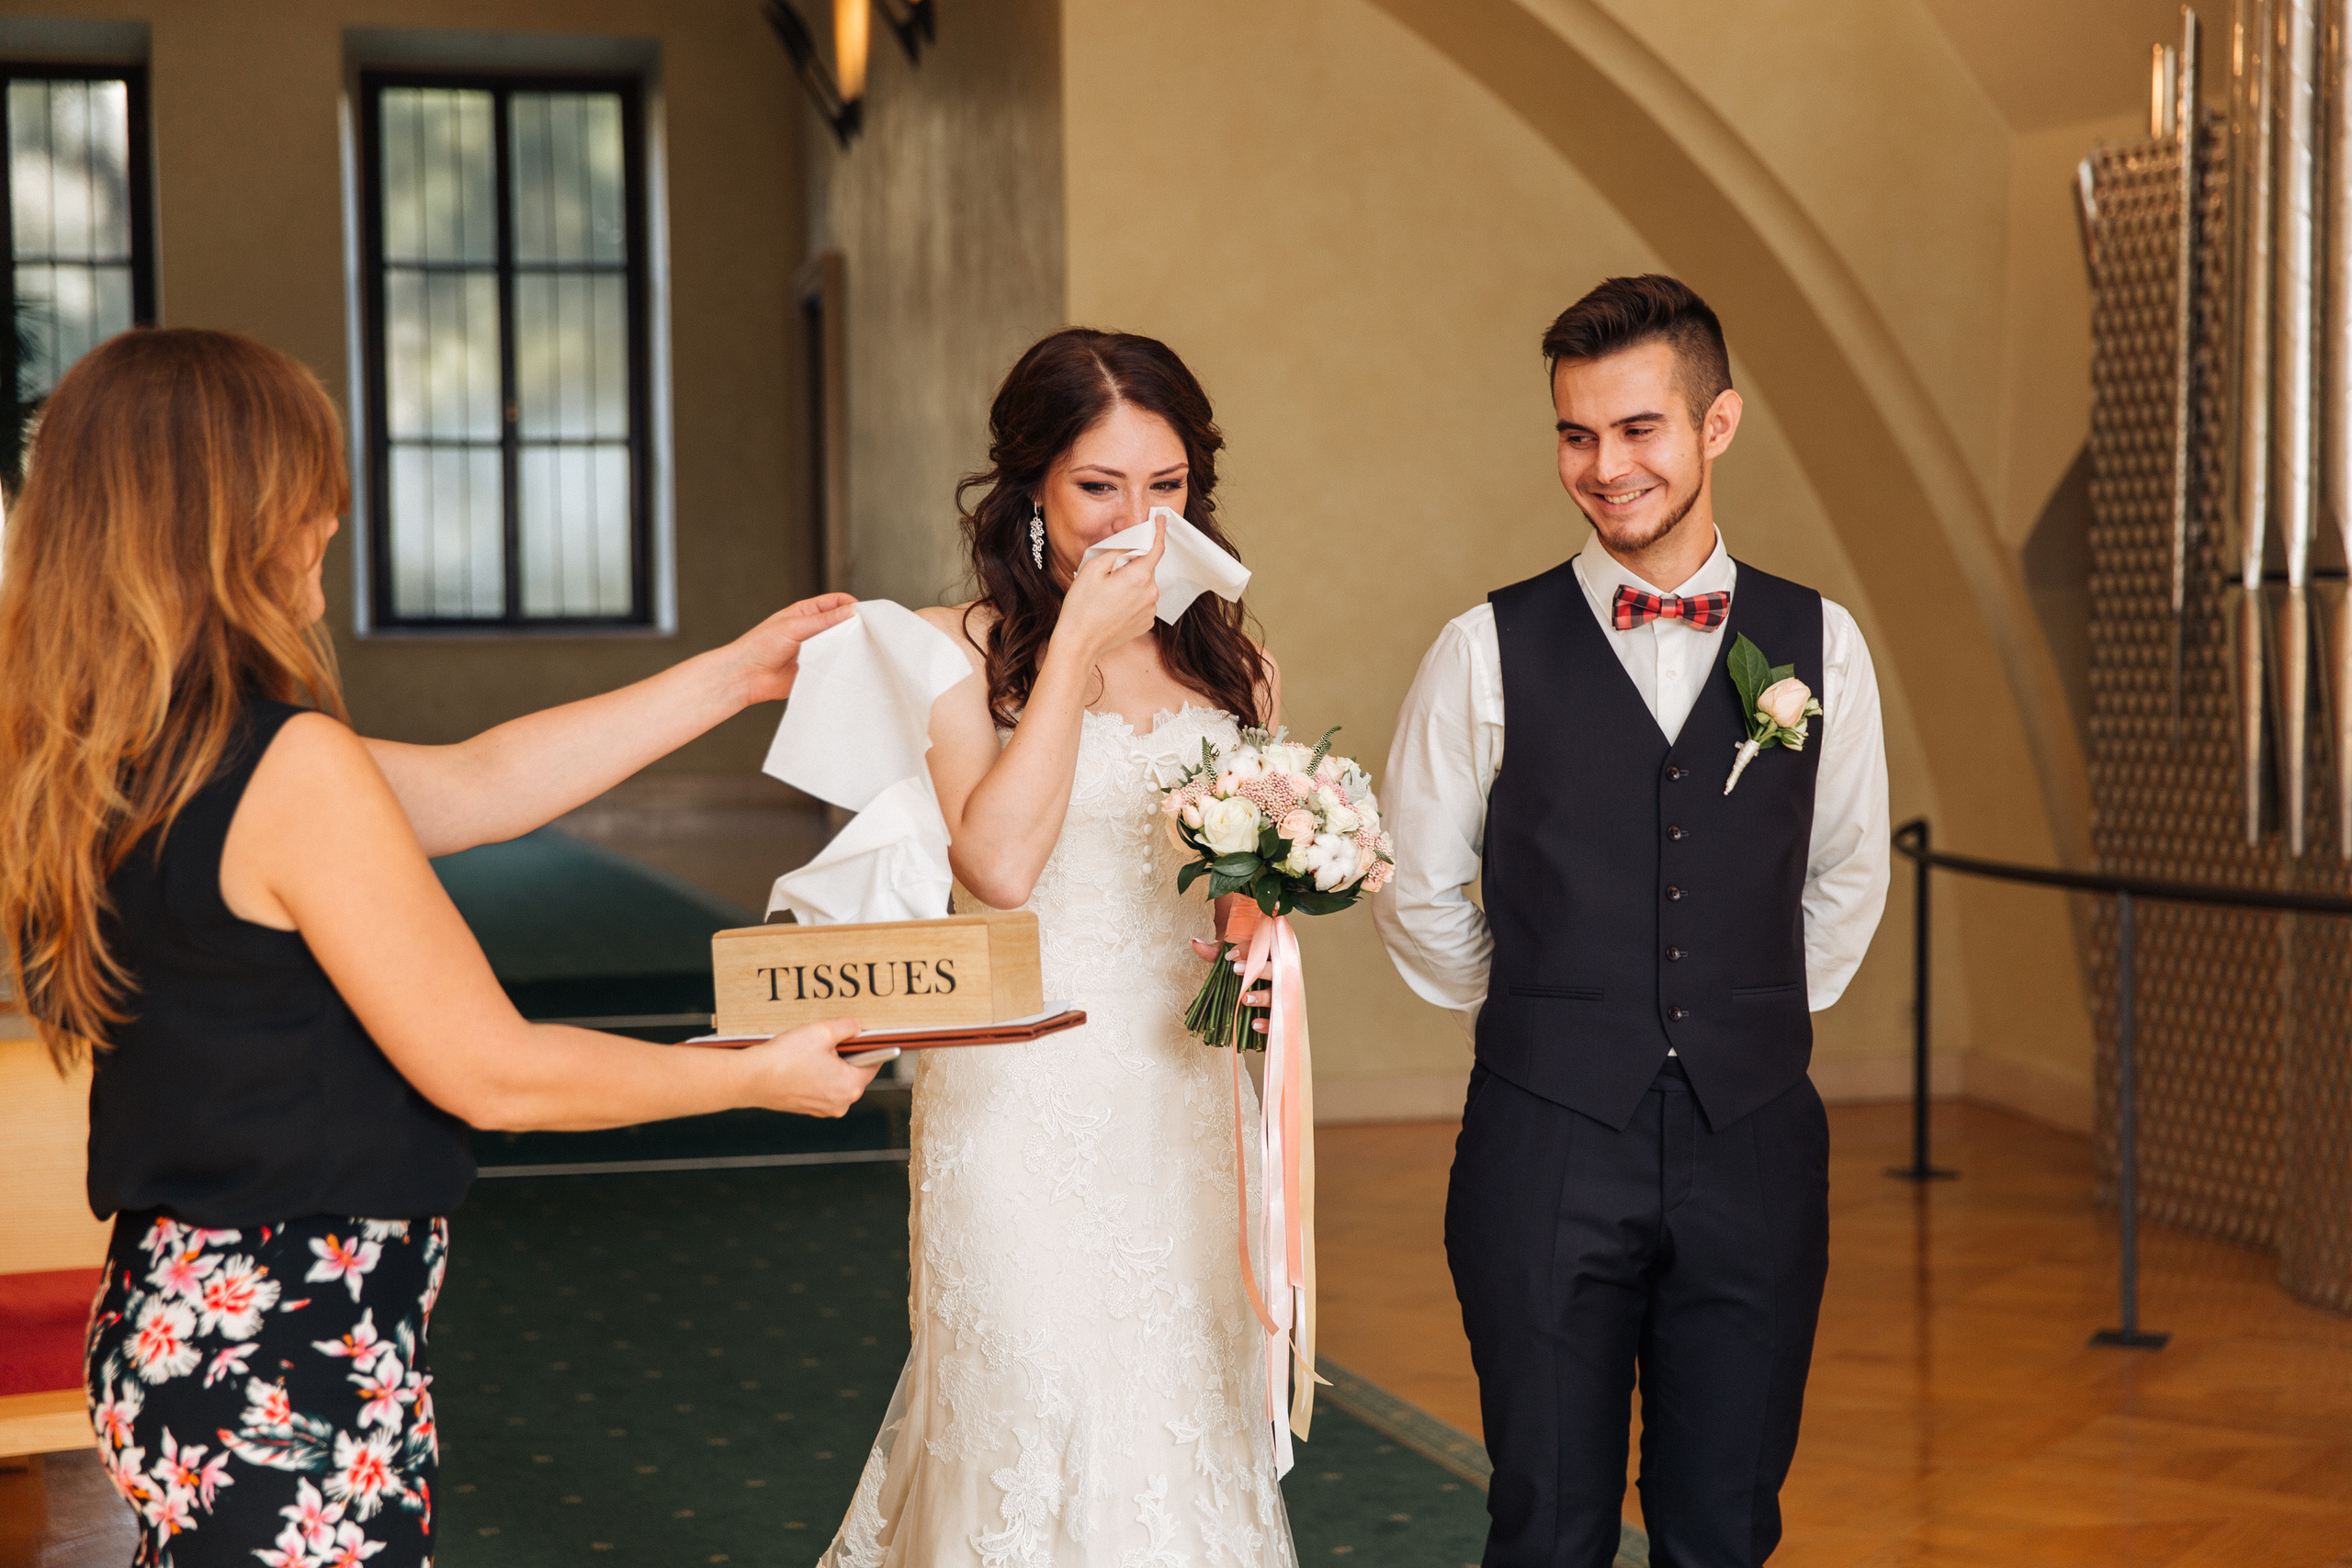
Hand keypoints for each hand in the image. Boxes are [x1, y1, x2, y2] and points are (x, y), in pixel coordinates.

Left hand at [725, 593, 859, 706]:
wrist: (747, 676)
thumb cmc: (760, 646)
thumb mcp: (793, 626)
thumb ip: (823, 620)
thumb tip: (849, 611)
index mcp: (806, 613)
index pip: (835, 603)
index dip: (851, 605)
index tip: (863, 614)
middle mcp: (813, 631)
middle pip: (842, 624)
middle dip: (854, 627)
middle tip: (865, 633)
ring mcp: (816, 650)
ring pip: (840, 646)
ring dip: (848, 647)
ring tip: (856, 650)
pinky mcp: (816, 669)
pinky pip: (834, 666)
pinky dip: (841, 666)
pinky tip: (846, 666)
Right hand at [742, 1016, 880, 1116]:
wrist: (752, 1079)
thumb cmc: (786, 1058)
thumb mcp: (822, 1031)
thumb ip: (847, 1027)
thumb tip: (856, 1027)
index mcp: (851, 1086)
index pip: (873, 1063)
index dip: (868, 1046)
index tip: (863, 1036)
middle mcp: (841, 1104)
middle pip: (855, 1072)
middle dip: (845, 1055)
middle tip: (827, 1040)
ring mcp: (823, 1109)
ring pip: (837, 1080)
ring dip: (830, 1065)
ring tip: (810, 1052)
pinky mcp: (807, 1109)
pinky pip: (821, 1088)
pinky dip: (817, 1075)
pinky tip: (801, 1064)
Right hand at [1050, 515, 1164, 665]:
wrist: (1080, 643)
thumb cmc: (1082, 606)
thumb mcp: (1093, 568)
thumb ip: (1116, 551)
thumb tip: (1130, 544)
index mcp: (1139, 576)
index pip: (1156, 548)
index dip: (1159, 531)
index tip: (1161, 519)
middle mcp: (1151, 594)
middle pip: (1147, 568)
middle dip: (1133, 564)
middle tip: (1109, 571)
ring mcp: (1150, 611)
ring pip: (1145, 586)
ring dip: (1132, 583)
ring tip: (1108, 594)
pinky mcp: (1146, 623)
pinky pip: (1143, 603)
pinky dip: (1132, 599)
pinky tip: (1113, 607)